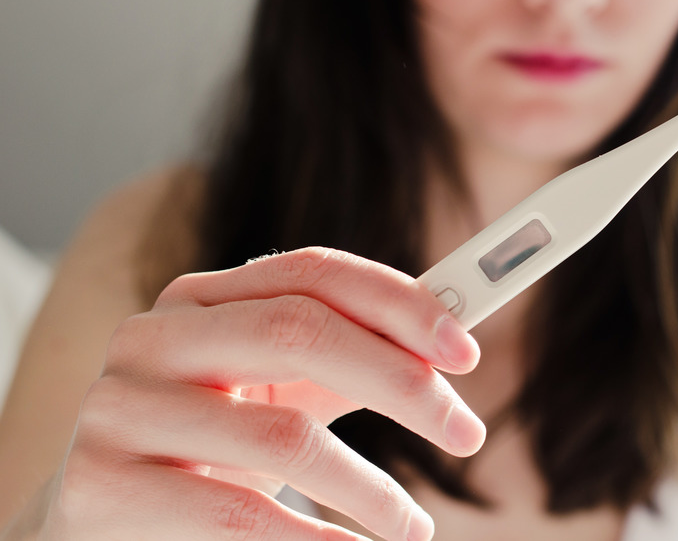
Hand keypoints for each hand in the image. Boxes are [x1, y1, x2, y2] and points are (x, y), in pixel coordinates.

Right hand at [40, 247, 483, 540]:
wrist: (101, 511)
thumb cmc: (211, 447)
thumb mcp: (278, 392)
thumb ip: (352, 361)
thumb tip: (448, 350)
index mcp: (202, 298)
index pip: (313, 274)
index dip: (399, 304)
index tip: (465, 351)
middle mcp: (153, 337)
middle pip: (299, 332)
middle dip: (400, 382)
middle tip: (464, 432)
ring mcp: (120, 409)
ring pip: (281, 436)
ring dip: (371, 488)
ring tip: (413, 524)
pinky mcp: (101, 487)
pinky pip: (237, 516)